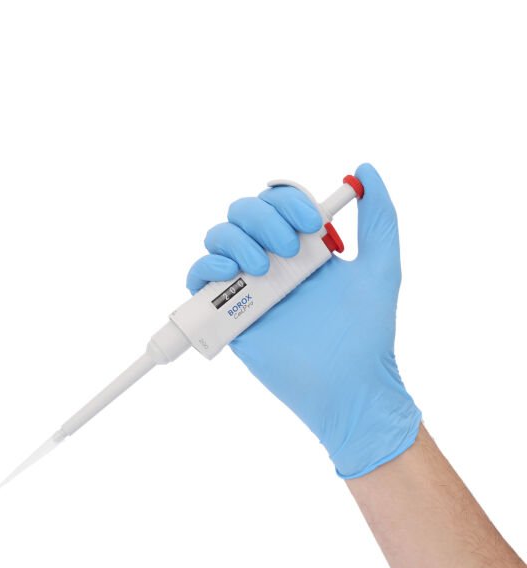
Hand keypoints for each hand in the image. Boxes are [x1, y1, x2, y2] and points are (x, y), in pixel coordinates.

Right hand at [186, 164, 420, 477]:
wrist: (347, 385)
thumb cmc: (367, 332)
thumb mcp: (382, 267)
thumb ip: (379, 219)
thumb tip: (365, 169)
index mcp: (303, 247)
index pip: (278, 202)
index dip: (288, 202)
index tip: (312, 225)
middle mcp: (272, 261)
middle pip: (243, 213)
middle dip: (261, 219)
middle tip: (287, 249)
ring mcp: (248, 285)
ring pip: (218, 238)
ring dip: (235, 240)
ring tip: (261, 267)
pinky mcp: (227, 312)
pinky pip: (198, 278)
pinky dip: (205, 266)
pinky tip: (229, 272)